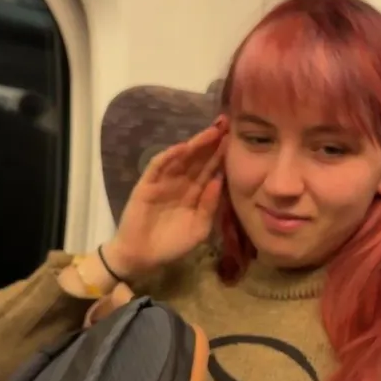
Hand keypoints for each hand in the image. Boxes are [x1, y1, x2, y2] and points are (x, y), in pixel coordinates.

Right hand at [103, 118, 226, 278]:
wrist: (144, 257)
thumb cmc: (173, 244)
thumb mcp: (199, 228)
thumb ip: (210, 206)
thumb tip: (220, 180)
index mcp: (196, 192)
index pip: (211, 168)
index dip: (222, 153)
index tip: (236, 138)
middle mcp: (182, 182)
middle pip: (198, 158)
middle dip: (212, 142)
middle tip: (227, 124)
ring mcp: (164, 181)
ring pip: (181, 158)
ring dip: (195, 144)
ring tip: (212, 132)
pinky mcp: (147, 185)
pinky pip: (158, 167)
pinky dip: (169, 156)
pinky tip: (183, 147)